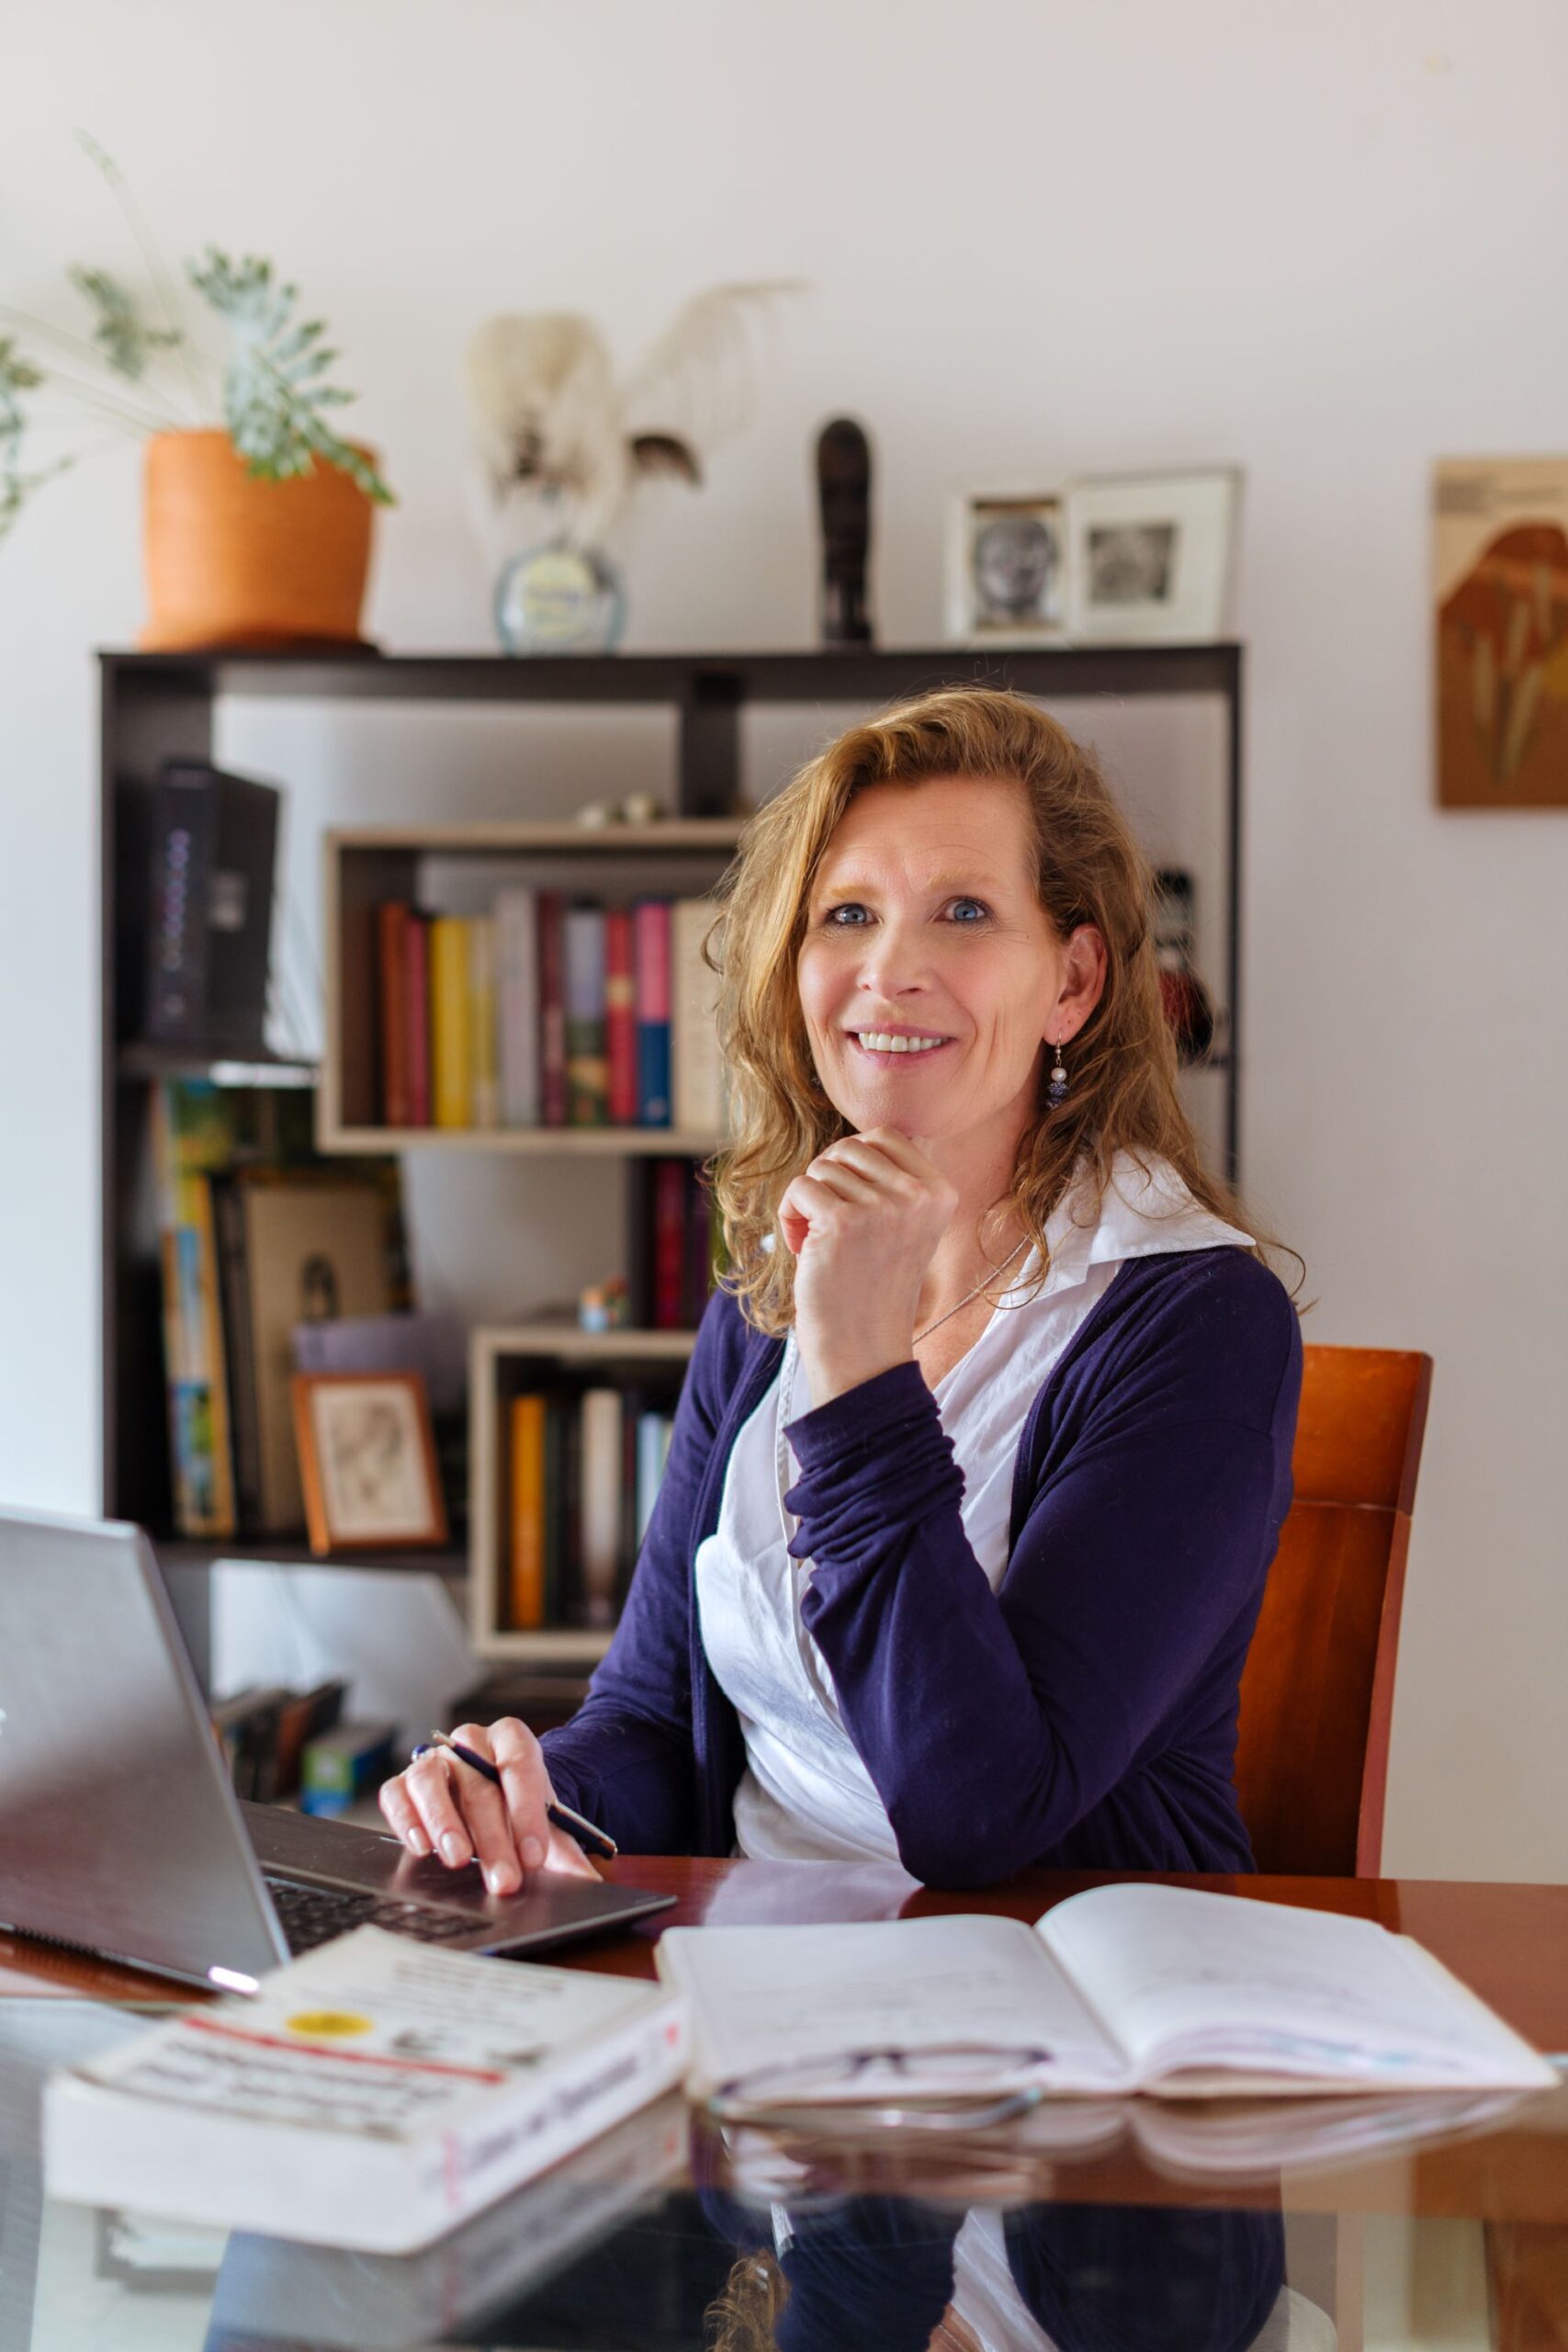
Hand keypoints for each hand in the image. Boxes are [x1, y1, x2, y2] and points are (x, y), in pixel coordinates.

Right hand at [378, 1718, 600, 1894]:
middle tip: (504, 1880)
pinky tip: (422, 1847)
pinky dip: (406, 1819)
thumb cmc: (518, 1812)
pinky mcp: (404, 1782)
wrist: (494, 1803)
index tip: (535, 1855)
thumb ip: (567, 1855)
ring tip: (457, 1859)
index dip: (527, 1811)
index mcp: (512, 1739)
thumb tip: (587, 1885)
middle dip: (493, 1838)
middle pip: (479, 1785)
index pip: (519, 1765)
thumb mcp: (546, 1827)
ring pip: (430, 1780)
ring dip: (443, 1822)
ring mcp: (434, 1760)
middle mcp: (470, 1742)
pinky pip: (396, 1793)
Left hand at [778, 1127, 956, 1403]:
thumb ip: (891, 1182)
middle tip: (828, 1222)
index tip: (850, 1201)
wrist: (863, 1352)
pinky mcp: (841, 1223)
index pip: (884, 1135)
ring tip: (818, 1243)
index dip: (852, 1161)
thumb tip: (855, 1140)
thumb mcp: (904, 1228)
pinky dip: (790, 1217)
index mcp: (941, 1192)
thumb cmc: (873, 1289)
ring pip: (820, 1169)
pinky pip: (799, 1189)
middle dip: (827, 1180)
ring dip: (807, 1203)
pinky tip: (803, 1250)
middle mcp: (917, 1196)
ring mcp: (881, 1208)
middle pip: (848, 1147)